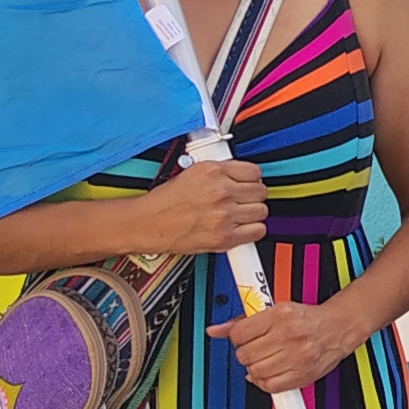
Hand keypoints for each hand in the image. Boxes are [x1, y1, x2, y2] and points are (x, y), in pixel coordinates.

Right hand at [140, 158, 269, 254]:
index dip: (251, 179)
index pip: (254, 171)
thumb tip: (240, 174)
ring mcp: (224, 215)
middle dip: (253, 195)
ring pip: (261, 211)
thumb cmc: (164, 202)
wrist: (146, 224)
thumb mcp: (191, 172)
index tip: (247, 183)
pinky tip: (241, 227)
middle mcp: (221, 192)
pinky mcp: (224, 237)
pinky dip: (252, 230)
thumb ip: (219, 172)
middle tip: (242, 199)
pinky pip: (257, 231)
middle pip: (260, 191)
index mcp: (213, 172)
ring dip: (253, 212)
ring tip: (240, 213)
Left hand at [211, 293, 359, 394]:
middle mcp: (289, 335)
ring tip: (264, 359)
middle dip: (246, 352)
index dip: (237, 337)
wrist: (339, 327)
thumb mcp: (275, 310)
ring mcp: (297, 356)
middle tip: (255, 348)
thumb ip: (242, 320)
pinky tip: (269, 373)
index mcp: (281, 315)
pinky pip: (270, 386)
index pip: (240, 333)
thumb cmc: (308, 319)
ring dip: (255, 367)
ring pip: (255, 371)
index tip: (244, 337)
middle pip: (245, 354)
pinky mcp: (302, 374)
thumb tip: (215, 330)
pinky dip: (265, 382)